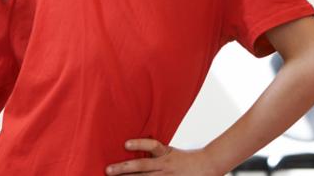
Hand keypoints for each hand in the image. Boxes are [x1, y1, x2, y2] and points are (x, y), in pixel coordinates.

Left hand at [105, 139, 222, 175]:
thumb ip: (154, 151)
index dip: (139, 145)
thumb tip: (131, 145)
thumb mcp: (170, 151)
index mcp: (165, 154)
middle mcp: (164, 166)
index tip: (125, 144)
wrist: (206, 167)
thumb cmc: (185, 159)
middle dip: (123, 169)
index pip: (152, 147)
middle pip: (142, 167)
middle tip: (108, 170)